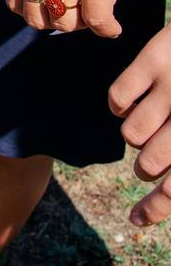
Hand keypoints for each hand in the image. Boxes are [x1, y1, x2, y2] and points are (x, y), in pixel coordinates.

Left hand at [6, 0, 148, 35]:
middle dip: (55, 23)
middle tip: (75, 18)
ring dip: (82, 27)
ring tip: (95, 19)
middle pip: (37, 15)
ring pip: (65, 20)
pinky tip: (112, 28)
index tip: (48, 14)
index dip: (32, 14)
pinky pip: (96, 16)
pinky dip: (105, 29)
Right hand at [109, 25, 170, 225]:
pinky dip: (122, 105)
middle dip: (147, 165)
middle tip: (150, 158)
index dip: (155, 208)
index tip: (135, 219)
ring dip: (137, 134)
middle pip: (151, 164)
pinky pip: (117, 101)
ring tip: (152, 119)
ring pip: (131, 135)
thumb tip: (164, 190)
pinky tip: (138, 97)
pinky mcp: (152, 61)